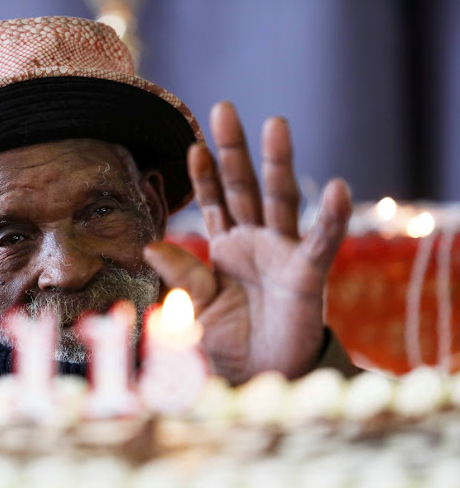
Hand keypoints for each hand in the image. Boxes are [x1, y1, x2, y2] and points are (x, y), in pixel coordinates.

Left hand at [143, 101, 350, 384]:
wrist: (260, 378)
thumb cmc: (228, 343)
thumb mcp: (194, 308)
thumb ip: (180, 275)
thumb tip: (150, 244)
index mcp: (226, 249)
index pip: (214, 203)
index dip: (204, 175)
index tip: (193, 144)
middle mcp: (254, 243)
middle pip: (243, 187)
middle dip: (233, 150)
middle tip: (223, 109)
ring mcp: (282, 254)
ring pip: (279, 200)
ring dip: (278, 162)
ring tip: (274, 123)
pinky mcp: (307, 275)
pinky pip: (321, 242)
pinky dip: (331, 218)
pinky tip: (337, 189)